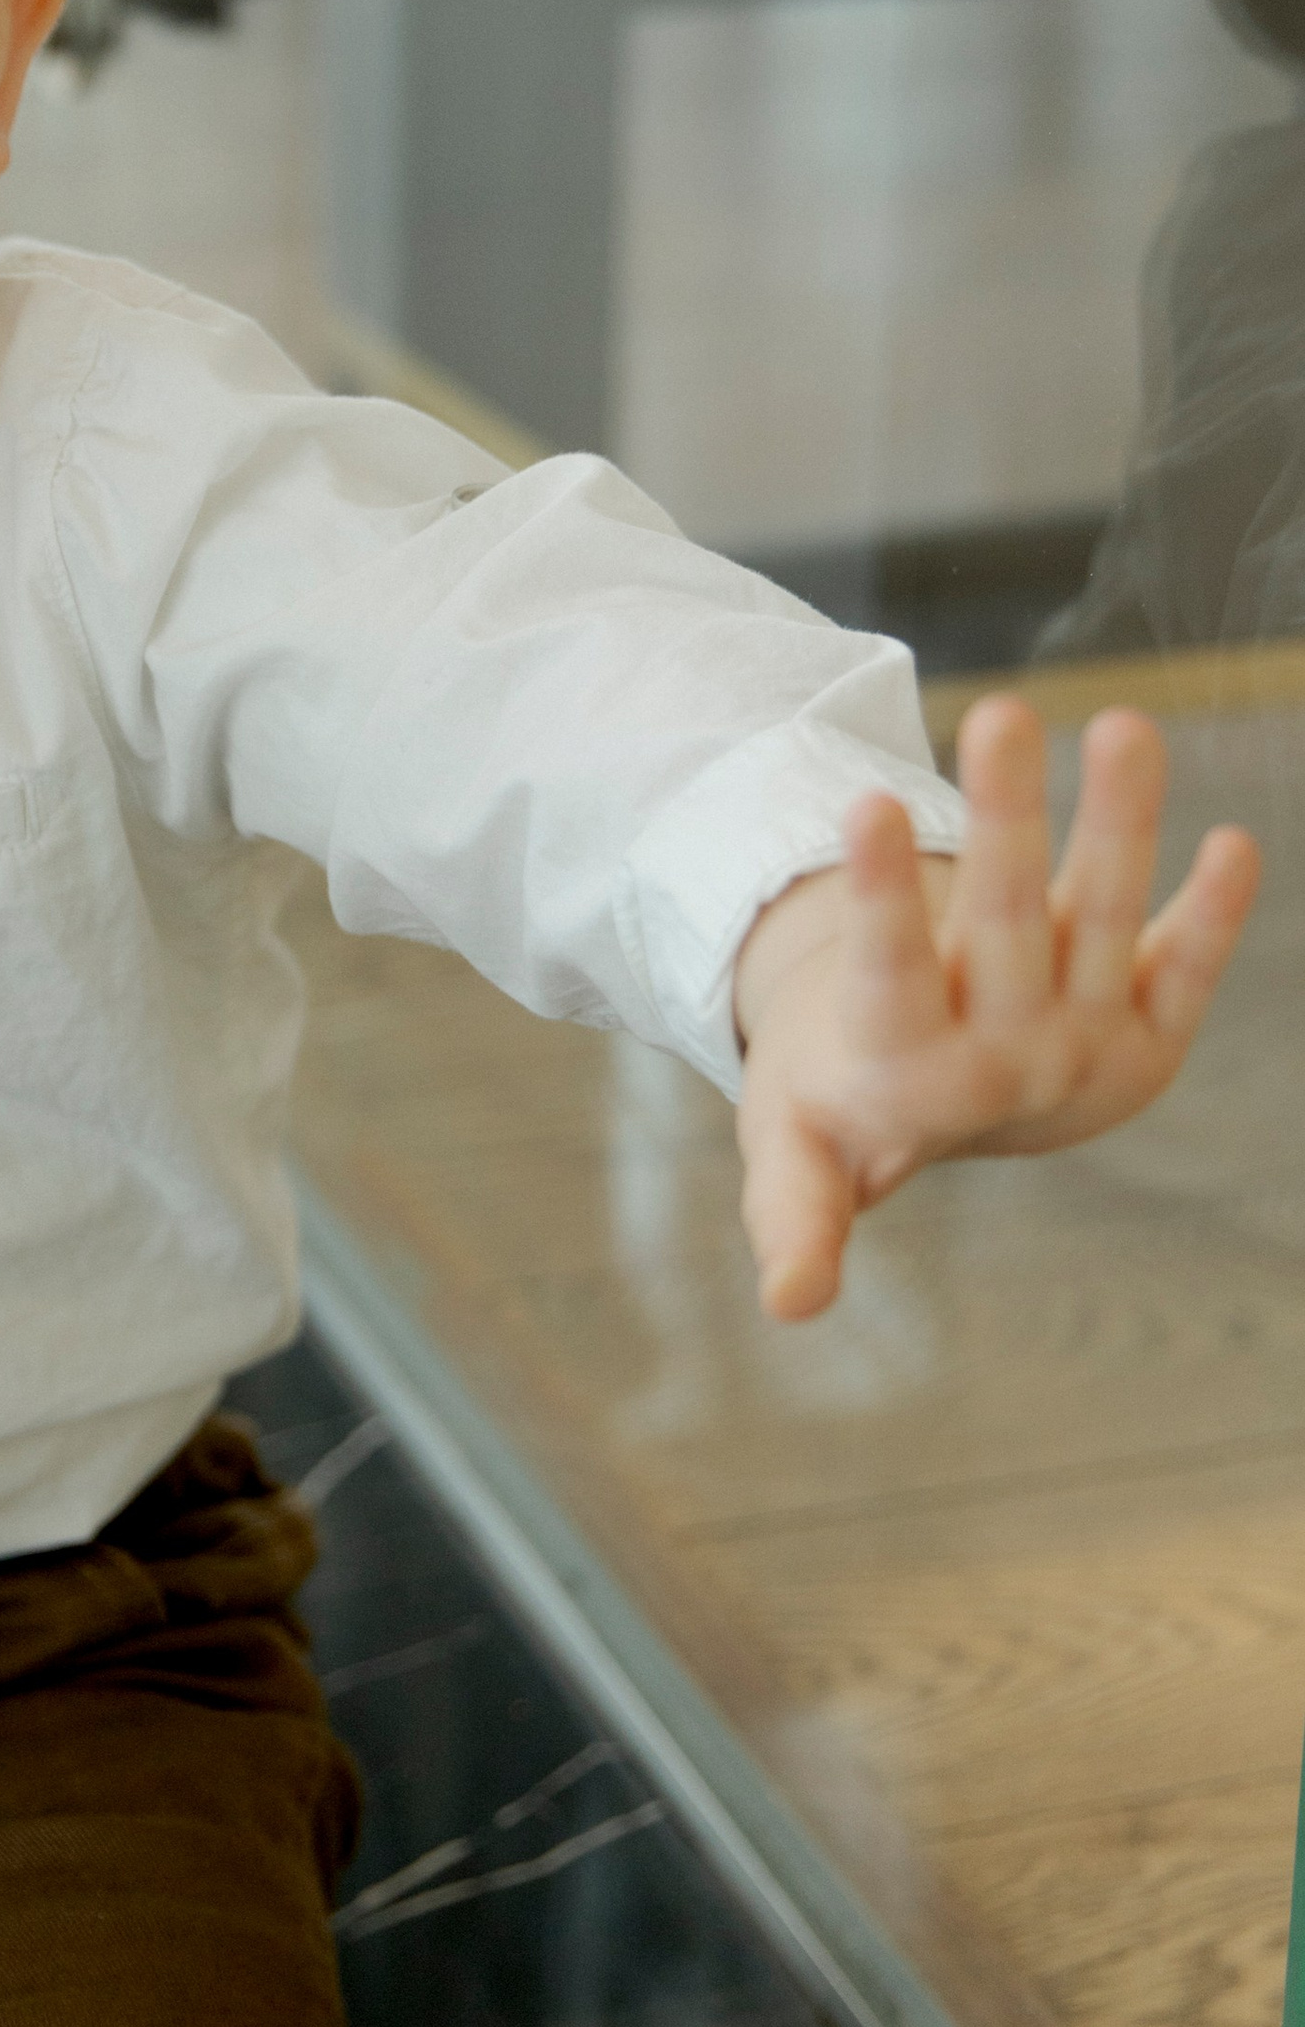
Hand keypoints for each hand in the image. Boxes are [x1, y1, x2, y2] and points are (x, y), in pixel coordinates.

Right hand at [733, 695, 1259, 1320]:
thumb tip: (791, 1310)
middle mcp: (1007, 1056)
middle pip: (1006, 926)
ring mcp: (1089, 1041)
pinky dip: (1215, 914)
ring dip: (1121, 825)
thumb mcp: (790, 1150)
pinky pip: (1188, 965)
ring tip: (1125, 722)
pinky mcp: (1151, 1031)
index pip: (890, 971)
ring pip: (1105, 921)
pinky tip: (1236, 842)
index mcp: (907, 1071)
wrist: (950, 1124)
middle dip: (1006, 822)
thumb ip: (793, 1217)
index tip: (864, 805)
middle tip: (999, 716)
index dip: (880, 894)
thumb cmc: (841, 1101)